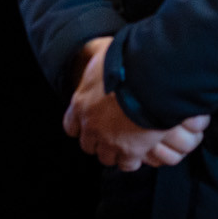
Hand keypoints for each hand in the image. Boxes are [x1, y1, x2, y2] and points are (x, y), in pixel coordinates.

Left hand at [64, 38, 209, 170]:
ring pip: (105, 157)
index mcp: (81, 103)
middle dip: (97, 141)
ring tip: (124, 146)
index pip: (71, 125)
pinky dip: (131, 160)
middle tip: (109, 136)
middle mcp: (91, 125)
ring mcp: (110, 140)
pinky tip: (138, 153)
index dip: (79, 126)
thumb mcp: (104, 57)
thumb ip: (100, 66)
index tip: (86, 126)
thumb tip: (103, 54)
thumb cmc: (126, 63)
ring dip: (113, 152)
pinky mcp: (131, 150)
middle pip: (87, 144)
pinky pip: (127, 164)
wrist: (146, 80)